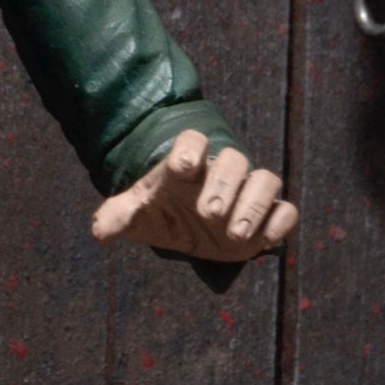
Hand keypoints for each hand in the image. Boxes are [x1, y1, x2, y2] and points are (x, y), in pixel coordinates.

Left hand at [91, 129, 297, 267]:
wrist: (187, 232)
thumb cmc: (161, 215)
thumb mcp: (136, 217)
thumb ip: (119, 218)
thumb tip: (99, 231)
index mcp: (187, 167)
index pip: (192, 142)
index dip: (190, 148)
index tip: (183, 166)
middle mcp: (221, 175)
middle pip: (234, 161)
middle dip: (223, 185)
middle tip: (209, 213)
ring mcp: (247, 194)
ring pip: (266, 181)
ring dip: (254, 204)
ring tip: (235, 233)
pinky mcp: (267, 217)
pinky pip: (285, 211)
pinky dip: (280, 222)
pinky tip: (263, 241)